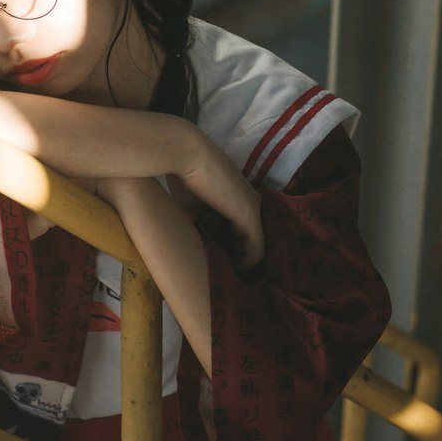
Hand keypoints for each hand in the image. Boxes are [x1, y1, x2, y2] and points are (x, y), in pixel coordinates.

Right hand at [178, 135, 264, 272]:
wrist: (187, 155)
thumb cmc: (185, 178)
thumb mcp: (193, 208)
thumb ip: (201, 226)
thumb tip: (194, 249)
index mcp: (238, 201)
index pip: (241, 234)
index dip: (232, 253)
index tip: (223, 270)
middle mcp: (252, 204)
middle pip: (250, 242)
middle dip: (240, 262)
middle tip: (231, 284)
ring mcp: (254, 209)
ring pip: (255, 247)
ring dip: (244, 266)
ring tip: (233, 285)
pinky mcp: (251, 214)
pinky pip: (256, 248)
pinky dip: (247, 264)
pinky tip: (235, 276)